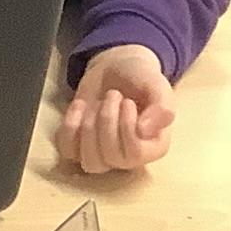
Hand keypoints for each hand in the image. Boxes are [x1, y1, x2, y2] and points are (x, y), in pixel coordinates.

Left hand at [59, 42, 175, 174]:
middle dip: (107, 120)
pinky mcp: (80, 147)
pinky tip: (80, 106)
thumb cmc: (141, 78)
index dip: (126, 127)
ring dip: (88, 126)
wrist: (116, 68)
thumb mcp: (157, 85)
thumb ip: (162, 106)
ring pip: (90, 162)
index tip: (127, 102)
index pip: (136, 155)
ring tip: (98, 103)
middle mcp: (130, 158)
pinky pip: (68, 151)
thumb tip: (145, 130)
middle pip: (111, 158)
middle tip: (113, 95)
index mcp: (155, 147)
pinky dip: (70, 126)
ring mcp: (104, 155)